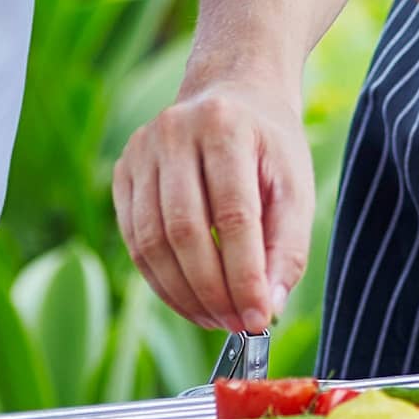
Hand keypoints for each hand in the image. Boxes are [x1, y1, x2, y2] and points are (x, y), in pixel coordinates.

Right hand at [112, 68, 314, 333]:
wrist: (235, 93)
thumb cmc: (269, 146)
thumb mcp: (295, 185)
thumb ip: (288, 247)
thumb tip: (269, 308)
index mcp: (225, 126)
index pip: (233, 215)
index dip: (244, 275)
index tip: (260, 318)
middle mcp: (175, 131)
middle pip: (184, 231)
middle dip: (212, 291)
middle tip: (238, 325)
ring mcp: (141, 149)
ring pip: (152, 242)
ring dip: (184, 294)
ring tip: (217, 318)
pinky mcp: (123, 171)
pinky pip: (135, 241)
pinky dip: (162, 281)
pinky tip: (191, 299)